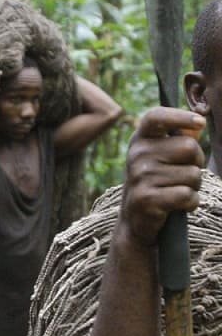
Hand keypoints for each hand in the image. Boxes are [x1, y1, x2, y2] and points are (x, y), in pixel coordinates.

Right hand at [120, 107, 204, 246]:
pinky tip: (176, 205)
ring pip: (193, 175)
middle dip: (196, 163)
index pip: (156, 117)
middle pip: (189, 147)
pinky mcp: (147, 199)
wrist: (136, 219)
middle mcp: (136, 154)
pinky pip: (188, 195)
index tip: (200, 122)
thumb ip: (180, 139)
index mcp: (139, 140)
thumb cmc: (157, 182)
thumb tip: (199, 124)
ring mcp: (140, 176)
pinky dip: (190, 203)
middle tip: (181, 174)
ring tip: (174, 191)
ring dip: (193, 186)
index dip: (180, 116)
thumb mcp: (162, 157)